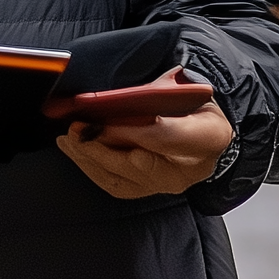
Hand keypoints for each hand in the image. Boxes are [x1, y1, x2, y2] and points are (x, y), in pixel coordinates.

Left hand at [56, 68, 234, 199]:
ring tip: (68, 138)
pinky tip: (75, 151)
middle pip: (140, 164)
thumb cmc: (195, 105)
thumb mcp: (185, 87)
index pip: (168, 136)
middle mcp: (189, 169)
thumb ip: (160, 89)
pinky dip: (92, 168)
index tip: (105, 121)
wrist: (209, 133)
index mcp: (207, 136)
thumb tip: (123, 93)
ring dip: (91, 158)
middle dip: (103, 146)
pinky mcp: (150, 191)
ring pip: (124, 179)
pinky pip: (117, 185)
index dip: (134, 131)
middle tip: (77, 129)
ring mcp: (168, 184)